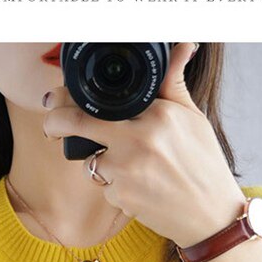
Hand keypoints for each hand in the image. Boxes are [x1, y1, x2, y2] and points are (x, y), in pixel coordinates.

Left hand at [41, 42, 246, 248]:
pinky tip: (140, 189)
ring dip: (99, 163)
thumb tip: (181, 45)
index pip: (100, 100)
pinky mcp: (121, 198)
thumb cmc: (205, 166)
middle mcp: (137, 140)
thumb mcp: (193, 118)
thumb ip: (174, 83)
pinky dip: (115, 188)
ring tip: (131, 167)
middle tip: (50, 126)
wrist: (212, 216)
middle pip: (75, 124)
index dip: (71, 98)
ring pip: (89, 161)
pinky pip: (104, 188)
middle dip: (54, 123)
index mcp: (156, 115)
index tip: (58, 99)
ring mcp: (126, 171)